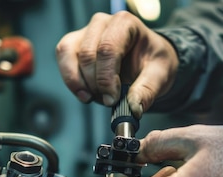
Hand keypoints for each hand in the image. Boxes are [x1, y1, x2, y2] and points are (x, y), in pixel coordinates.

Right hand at [55, 11, 178, 117]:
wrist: (146, 60)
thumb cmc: (152, 62)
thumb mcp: (160, 75)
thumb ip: (147, 90)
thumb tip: (133, 108)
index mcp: (125, 23)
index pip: (107, 49)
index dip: (106, 78)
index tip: (112, 99)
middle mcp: (102, 23)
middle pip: (87, 54)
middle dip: (95, 84)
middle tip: (108, 101)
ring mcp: (85, 32)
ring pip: (69, 54)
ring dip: (79, 82)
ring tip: (94, 98)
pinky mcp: (74, 44)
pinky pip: (63, 58)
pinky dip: (71, 80)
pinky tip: (85, 94)